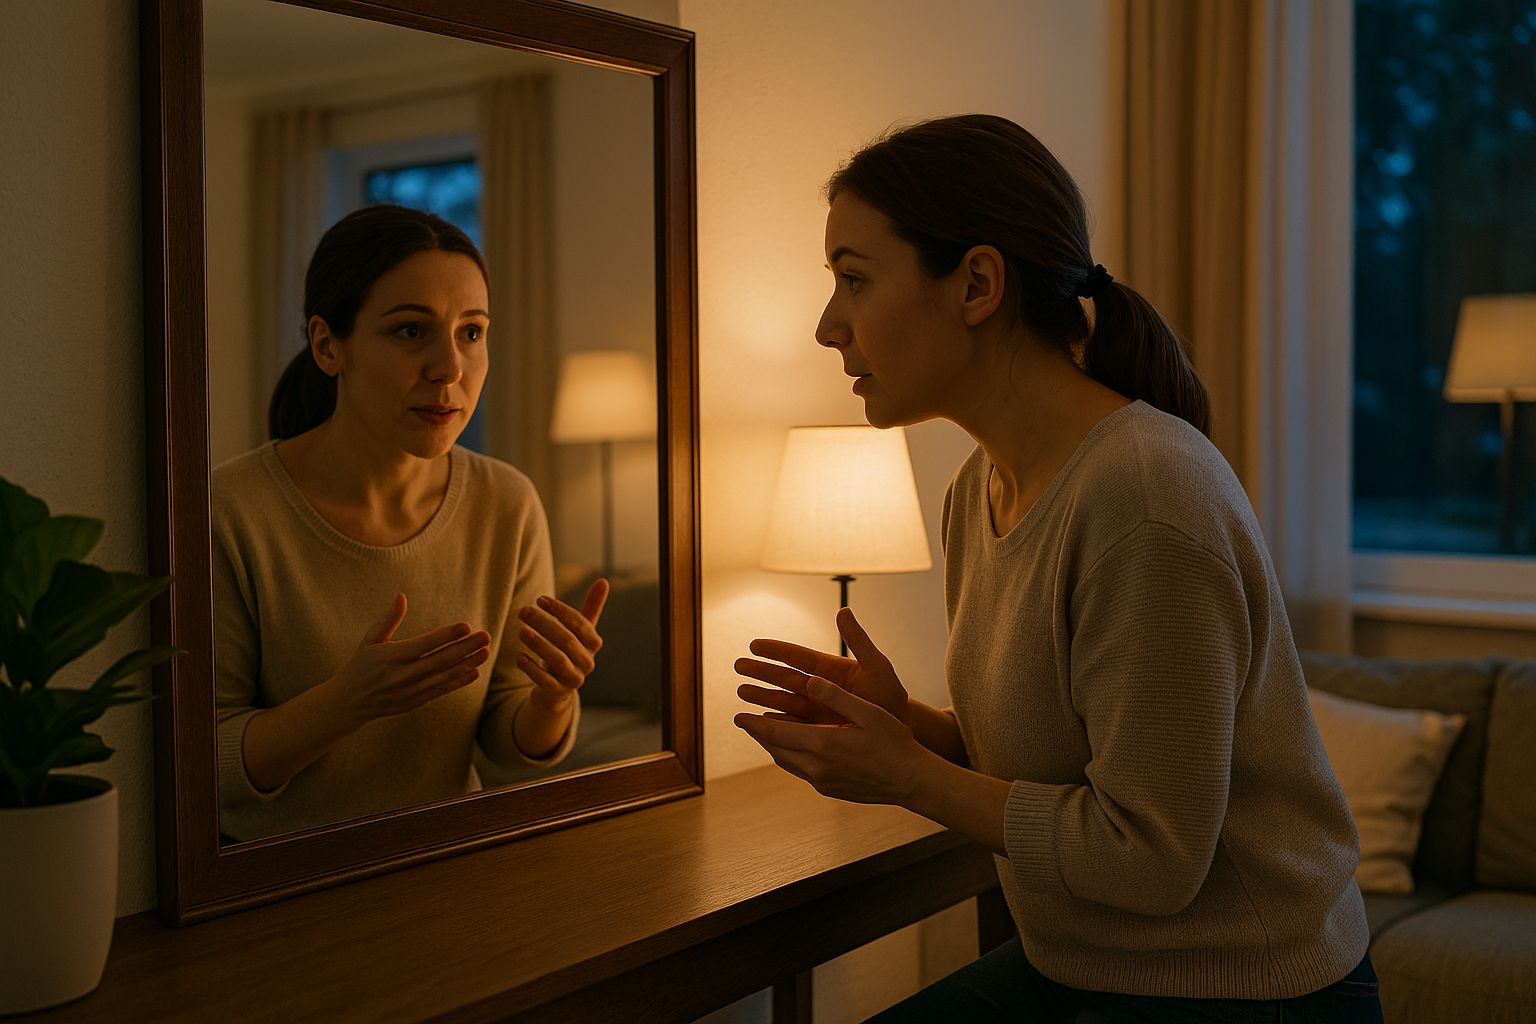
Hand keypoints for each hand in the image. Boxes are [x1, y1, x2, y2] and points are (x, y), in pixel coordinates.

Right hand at [326, 592, 490, 728]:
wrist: (350, 702)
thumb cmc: (360, 665)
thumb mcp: (370, 639)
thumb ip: (388, 619)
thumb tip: (401, 595)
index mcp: (393, 656)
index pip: (426, 644)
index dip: (447, 635)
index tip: (466, 626)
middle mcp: (404, 674)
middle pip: (441, 660)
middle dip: (466, 648)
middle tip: (486, 636)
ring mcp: (411, 690)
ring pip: (445, 676)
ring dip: (468, 663)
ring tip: (486, 652)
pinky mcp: (416, 701)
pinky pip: (441, 691)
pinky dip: (458, 682)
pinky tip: (474, 672)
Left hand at [514, 577, 608, 708]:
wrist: (559, 687)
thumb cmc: (569, 651)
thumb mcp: (580, 631)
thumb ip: (591, 607)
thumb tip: (603, 580)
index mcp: (594, 643)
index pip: (579, 623)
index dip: (560, 610)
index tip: (540, 599)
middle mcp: (587, 661)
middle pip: (566, 639)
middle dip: (544, 623)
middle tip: (523, 611)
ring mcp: (574, 678)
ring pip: (557, 659)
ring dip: (538, 644)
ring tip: (521, 631)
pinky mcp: (558, 692)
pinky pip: (545, 681)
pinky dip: (532, 668)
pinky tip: (519, 657)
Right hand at [734, 607, 909, 724]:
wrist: (899, 729)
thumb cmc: (890, 696)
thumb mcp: (877, 666)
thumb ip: (859, 641)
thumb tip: (843, 611)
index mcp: (829, 669)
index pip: (797, 657)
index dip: (776, 650)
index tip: (754, 644)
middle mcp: (818, 689)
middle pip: (783, 678)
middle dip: (760, 672)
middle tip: (738, 666)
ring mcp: (815, 710)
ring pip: (782, 702)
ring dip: (762, 697)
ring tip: (741, 693)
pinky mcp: (816, 730)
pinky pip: (791, 726)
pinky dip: (775, 723)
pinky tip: (760, 721)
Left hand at [734, 675, 928, 805]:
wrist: (910, 781)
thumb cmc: (893, 742)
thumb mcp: (866, 712)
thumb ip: (835, 696)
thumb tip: (809, 681)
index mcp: (822, 744)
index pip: (775, 733)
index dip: (754, 724)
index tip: (737, 717)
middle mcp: (816, 767)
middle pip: (776, 749)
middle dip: (759, 734)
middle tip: (745, 722)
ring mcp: (822, 782)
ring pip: (787, 763)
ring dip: (773, 747)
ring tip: (766, 734)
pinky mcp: (830, 790)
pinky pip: (801, 772)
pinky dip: (790, 758)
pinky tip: (795, 750)